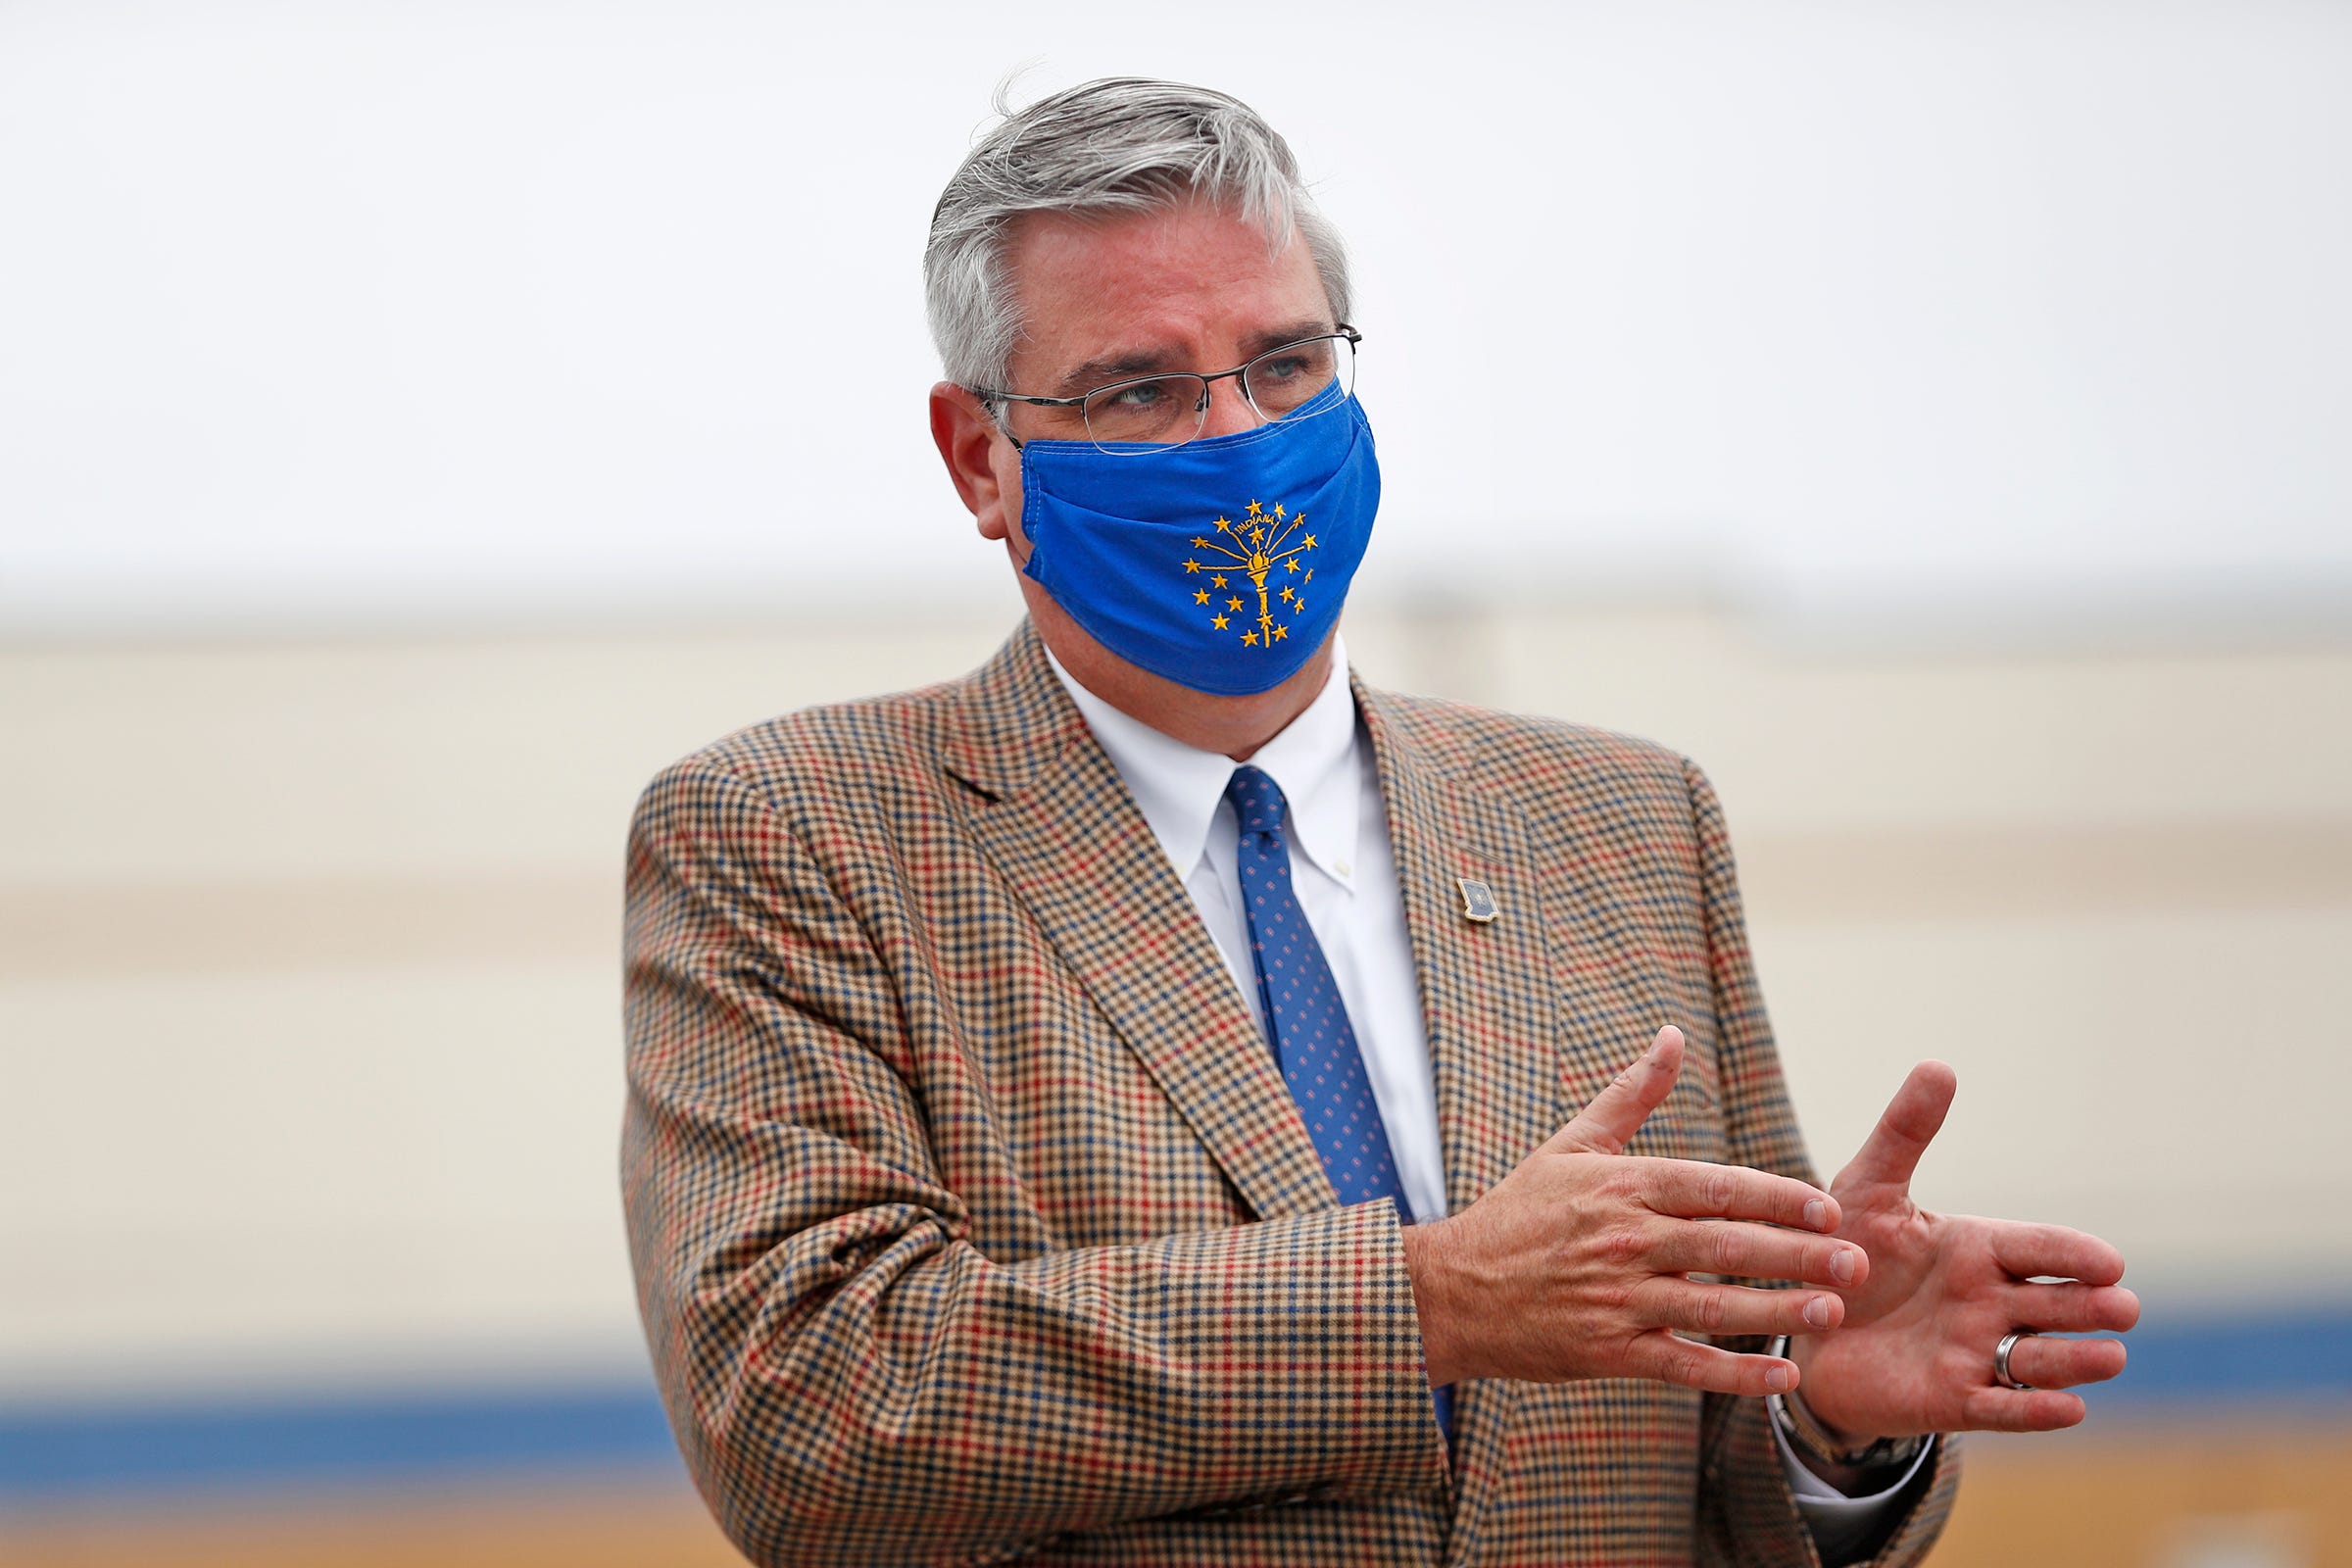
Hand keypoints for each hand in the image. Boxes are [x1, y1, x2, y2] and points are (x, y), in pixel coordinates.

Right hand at [1403, 1027, 1865, 1395]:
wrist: (1451, 1290)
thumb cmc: (1517, 1213)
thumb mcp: (1570, 1145)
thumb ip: (1630, 1095)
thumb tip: (1671, 1035)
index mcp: (1621, 1186)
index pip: (1712, 1187)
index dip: (1774, 1196)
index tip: (1827, 1205)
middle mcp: (1623, 1241)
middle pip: (1724, 1245)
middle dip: (1796, 1252)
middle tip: (1857, 1259)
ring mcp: (1617, 1299)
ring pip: (1710, 1305)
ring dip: (1777, 1310)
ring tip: (1833, 1310)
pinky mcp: (1608, 1351)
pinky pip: (1682, 1364)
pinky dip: (1733, 1373)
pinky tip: (1781, 1377)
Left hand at [1790, 1061, 2140, 1439]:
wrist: (1808, 1324)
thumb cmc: (1846, 1249)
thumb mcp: (1868, 1189)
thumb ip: (1904, 1134)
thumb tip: (1940, 1064)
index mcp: (1979, 1249)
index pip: (2038, 1249)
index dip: (2072, 1255)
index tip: (2109, 1260)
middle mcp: (1991, 1303)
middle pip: (2054, 1305)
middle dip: (2090, 1308)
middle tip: (2123, 1307)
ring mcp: (1978, 1354)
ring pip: (2038, 1360)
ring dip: (2075, 1360)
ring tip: (2112, 1358)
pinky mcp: (1954, 1400)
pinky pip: (2002, 1408)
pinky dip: (2035, 1410)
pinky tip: (2070, 1409)